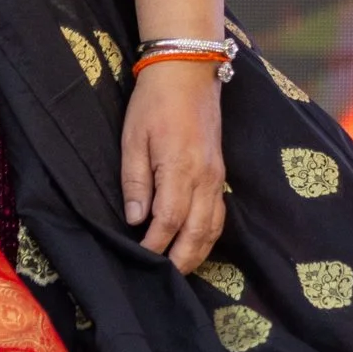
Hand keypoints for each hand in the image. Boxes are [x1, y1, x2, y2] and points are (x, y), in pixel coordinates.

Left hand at [120, 63, 227, 270]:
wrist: (188, 73)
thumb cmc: (154, 104)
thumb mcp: (133, 140)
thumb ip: (135, 182)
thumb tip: (135, 219)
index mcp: (179, 169)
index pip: (168, 221)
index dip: (155, 244)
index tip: (140, 257)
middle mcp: (204, 178)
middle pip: (197, 232)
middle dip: (181, 259)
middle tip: (164, 278)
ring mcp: (216, 176)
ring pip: (214, 226)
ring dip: (199, 252)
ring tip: (182, 269)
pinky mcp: (220, 173)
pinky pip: (219, 213)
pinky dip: (210, 234)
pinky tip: (197, 243)